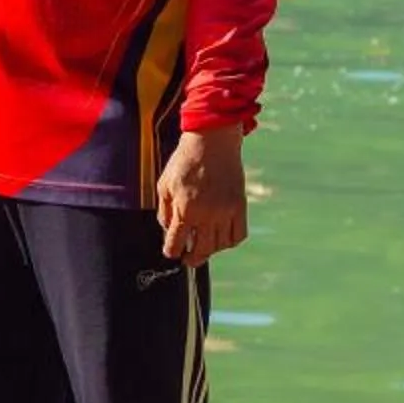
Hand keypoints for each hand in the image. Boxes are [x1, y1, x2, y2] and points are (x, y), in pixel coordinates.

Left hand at [157, 125, 246, 265]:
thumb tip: (169, 230)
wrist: (212, 142)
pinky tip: (221, 238)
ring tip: (203, 246)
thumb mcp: (164, 184)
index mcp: (185, 209)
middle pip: (201, 250)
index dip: (172, 251)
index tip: (171, 252)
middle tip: (188, 259)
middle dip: (192, 259)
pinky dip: (230, 242)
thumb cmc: (184, 162)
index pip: (176, 242)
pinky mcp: (240, 206)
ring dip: (210, 250)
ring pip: (220, 246)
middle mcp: (207, 214)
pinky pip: (238, 235)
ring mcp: (226, 212)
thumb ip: (164, 211)